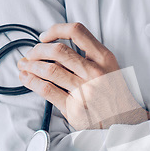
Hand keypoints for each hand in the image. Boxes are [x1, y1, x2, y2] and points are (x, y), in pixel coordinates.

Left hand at [17, 22, 147, 129]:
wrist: (125, 120)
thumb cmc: (113, 93)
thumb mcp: (110, 67)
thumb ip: (89, 56)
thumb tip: (54, 47)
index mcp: (104, 58)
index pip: (76, 31)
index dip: (55, 30)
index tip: (44, 37)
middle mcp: (95, 73)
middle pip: (58, 51)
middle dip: (37, 50)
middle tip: (30, 54)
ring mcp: (85, 91)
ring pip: (49, 70)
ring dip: (31, 66)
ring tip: (24, 66)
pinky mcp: (75, 108)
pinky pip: (47, 90)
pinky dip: (31, 82)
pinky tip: (26, 79)